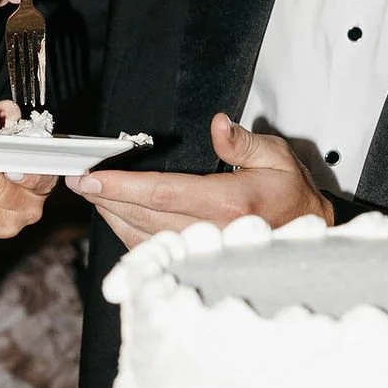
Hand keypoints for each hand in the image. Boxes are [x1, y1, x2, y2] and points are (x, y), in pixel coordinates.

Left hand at [67, 115, 331, 247]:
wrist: (310, 236)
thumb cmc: (291, 194)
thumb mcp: (277, 156)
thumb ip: (243, 142)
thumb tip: (218, 124)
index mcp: (228, 203)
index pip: (162, 193)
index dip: (121, 186)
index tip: (91, 178)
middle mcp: (211, 232)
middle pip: (143, 216)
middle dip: (106, 198)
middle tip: (77, 181)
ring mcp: (202, 253)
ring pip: (143, 238)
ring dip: (112, 216)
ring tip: (91, 195)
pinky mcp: (197, 262)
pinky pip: (154, 252)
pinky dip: (128, 235)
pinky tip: (115, 217)